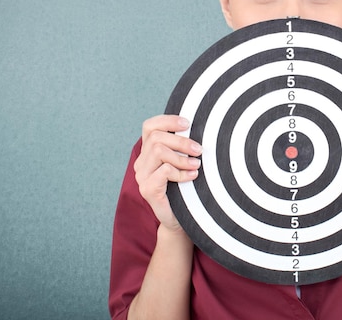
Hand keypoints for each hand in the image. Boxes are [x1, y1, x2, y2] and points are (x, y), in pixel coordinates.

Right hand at [134, 115, 201, 230]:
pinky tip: (192, 176)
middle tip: (199, 150)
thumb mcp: (184, 163)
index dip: (168, 120)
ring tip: (196, 164)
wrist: (179, 220)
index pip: (149, 126)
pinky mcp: (147, 189)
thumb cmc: (185, 189)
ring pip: (158, 151)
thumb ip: (183, 146)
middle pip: (156, 137)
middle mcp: (141, 162)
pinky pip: (164, 170)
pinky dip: (181, 172)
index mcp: (148, 152)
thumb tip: (200, 126)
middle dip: (181, 141)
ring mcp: (142, 176)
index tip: (187, 124)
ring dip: (182, 156)